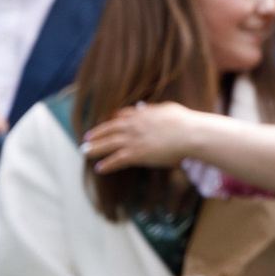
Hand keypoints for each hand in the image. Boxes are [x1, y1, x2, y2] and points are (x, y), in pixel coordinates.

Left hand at [82, 97, 201, 175]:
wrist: (190, 134)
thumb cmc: (184, 122)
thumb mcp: (166, 109)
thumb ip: (153, 109)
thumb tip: (143, 107)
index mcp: (141, 114)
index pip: (120, 116)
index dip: (110, 121)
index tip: (104, 123)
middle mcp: (133, 126)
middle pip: (109, 129)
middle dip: (96, 134)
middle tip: (85, 138)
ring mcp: (133, 140)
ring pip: (108, 144)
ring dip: (95, 148)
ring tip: (85, 152)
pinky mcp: (137, 153)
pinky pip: (117, 160)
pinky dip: (107, 164)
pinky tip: (99, 168)